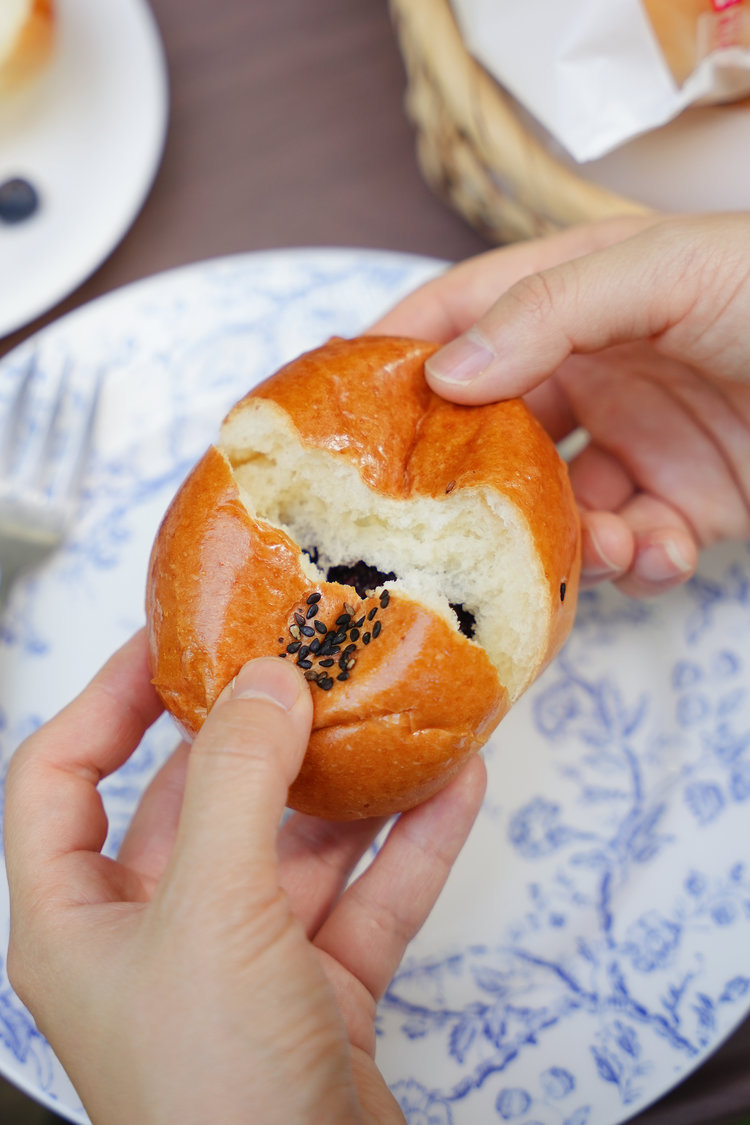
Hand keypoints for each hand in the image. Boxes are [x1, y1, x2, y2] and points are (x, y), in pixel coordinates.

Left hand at [4, 631, 485, 1124]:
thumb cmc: (213, 1094)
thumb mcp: (213, 913)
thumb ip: (235, 782)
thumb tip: (264, 681)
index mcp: (79, 917)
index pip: (61, 775)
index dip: (106, 697)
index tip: (170, 638)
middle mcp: (156, 933)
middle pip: (198, 799)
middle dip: (256, 731)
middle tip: (307, 657)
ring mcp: (244, 964)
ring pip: (296, 846)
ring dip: (350, 785)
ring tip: (397, 708)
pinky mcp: (320, 994)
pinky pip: (366, 898)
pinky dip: (409, 846)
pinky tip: (455, 787)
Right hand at [374, 214, 749, 596]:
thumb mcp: (667, 270)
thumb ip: (552, 310)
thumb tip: (445, 372)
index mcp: (582, 295)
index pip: (466, 314)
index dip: (401, 350)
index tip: (340, 398)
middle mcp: (597, 371)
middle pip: (496, 430)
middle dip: (471, 478)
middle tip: (441, 521)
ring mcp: (637, 442)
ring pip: (559, 509)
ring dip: (570, 541)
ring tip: (604, 546)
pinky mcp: (683, 507)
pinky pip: (634, 552)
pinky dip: (640, 566)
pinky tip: (664, 551)